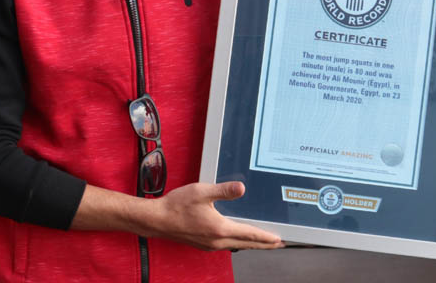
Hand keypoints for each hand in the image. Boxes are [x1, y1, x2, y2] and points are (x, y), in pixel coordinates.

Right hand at [143, 181, 281, 250]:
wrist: (156, 219)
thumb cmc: (176, 206)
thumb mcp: (201, 191)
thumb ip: (223, 190)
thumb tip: (241, 188)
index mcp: (220, 229)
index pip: (250, 234)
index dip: (266, 237)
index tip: (279, 239)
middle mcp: (217, 241)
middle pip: (246, 244)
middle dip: (263, 244)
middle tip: (276, 244)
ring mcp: (209, 245)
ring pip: (236, 246)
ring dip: (249, 244)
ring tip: (259, 242)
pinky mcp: (202, 244)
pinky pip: (225, 246)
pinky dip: (236, 243)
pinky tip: (234, 238)